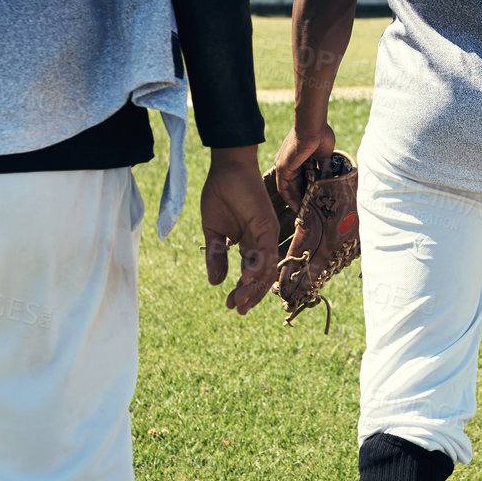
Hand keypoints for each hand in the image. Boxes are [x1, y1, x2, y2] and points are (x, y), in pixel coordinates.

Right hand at [200, 146, 280, 315]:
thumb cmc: (220, 195)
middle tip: (239, 310)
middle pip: (262, 276)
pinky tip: (246, 278)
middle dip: (251, 295)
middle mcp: (262, 243)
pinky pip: (265, 250)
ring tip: (241, 301)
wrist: (226, 170)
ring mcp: (267, 235)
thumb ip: (216, 256)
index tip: (231, 306)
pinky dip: (257, 266)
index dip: (242, 291)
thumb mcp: (213, 232)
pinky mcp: (268, 224)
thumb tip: (215, 283)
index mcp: (249, 245)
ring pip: (266, 268)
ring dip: (254, 286)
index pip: (249, 275)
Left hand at [272, 122, 336, 211]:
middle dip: (303, 198)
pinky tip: (299, 208)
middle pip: (295, 184)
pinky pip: (284, 188)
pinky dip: (290, 198)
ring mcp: (284, 165)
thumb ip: (324, 167)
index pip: (302, 178)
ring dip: (297, 200)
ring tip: (306, 213)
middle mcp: (289, 162)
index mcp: (298, 157)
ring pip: (289, 188)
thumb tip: (329, 180)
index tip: (315, 199)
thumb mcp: (324, 155)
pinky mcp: (282, 168)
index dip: (308, 189)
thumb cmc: (320, 134)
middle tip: (311, 210)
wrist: (312, 126)